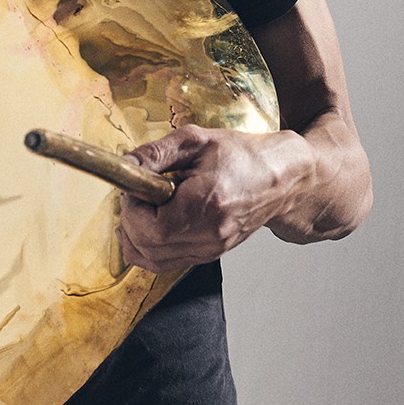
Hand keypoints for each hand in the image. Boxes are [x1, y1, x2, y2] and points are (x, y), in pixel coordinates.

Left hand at [117, 125, 299, 271]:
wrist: (278, 178)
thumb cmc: (242, 156)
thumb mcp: (196, 141)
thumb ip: (156, 153)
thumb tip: (125, 163)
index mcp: (207, 203)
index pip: (152, 227)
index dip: (131, 212)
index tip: (132, 191)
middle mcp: (210, 233)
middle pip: (149, 248)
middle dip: (129, 223)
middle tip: (133, 198)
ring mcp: (212, 248)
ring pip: (155, 261)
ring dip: (135, 239)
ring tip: (136, 212)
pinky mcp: (211, 253)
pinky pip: (168, 263)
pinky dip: (149, 249)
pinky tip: (146, 227)